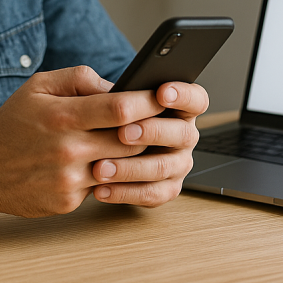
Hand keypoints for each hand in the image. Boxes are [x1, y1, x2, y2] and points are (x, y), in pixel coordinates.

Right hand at [0, 65, 163, 216]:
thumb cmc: (12, 123)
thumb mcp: (39, 86)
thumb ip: (81, 78)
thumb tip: (119, 86)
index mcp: (63, 115)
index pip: (120, 108)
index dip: (148, 102)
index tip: (162, 96)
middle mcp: (68, 149)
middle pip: (131, 140)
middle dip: (150, 130)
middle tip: (161, 120)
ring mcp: (68, 179)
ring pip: (122, 167)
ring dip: (135, 156)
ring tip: (140, 142)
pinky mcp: (67, 202)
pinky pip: (103, 187)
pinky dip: (109, 175)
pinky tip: (107, 164)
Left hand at [91, 81, 209, 206]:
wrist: (87, 151)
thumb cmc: (96, 116)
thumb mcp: (95, 94)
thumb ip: (106, 87)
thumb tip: (107, 93)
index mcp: (177, 107)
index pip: (195, 98)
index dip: (183, 95)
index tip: (161, 93)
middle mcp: (183, 135)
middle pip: (182, 133)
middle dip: (152, 132)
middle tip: (122, 133)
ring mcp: (177, 164)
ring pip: (163, 167)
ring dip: (131, 168)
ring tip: (100, 167)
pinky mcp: (165, 189)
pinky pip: (151, 195)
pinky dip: (124, 193)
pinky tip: (100, 188)